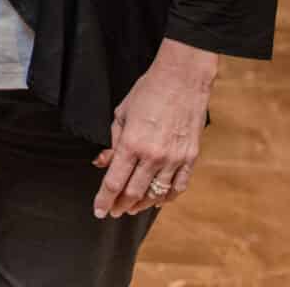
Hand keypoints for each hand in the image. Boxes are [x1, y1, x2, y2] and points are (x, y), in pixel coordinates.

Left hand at [93, 38, 216, 218]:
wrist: (182, 78)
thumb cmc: (149, 90)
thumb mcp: (122, 113)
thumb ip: (113, 141)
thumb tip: (104, 161)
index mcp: (131, 143)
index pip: (114, 181)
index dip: (103, 199)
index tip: (98, 210)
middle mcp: (153, 156)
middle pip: (133, 192)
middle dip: (120, 205)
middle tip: (113, 210)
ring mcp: (174, 158)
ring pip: (155, 194)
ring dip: (141, 205)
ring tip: (132, 208)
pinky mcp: (190, 157)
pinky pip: (178, 187)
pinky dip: (167, 197)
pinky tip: (158, 201)